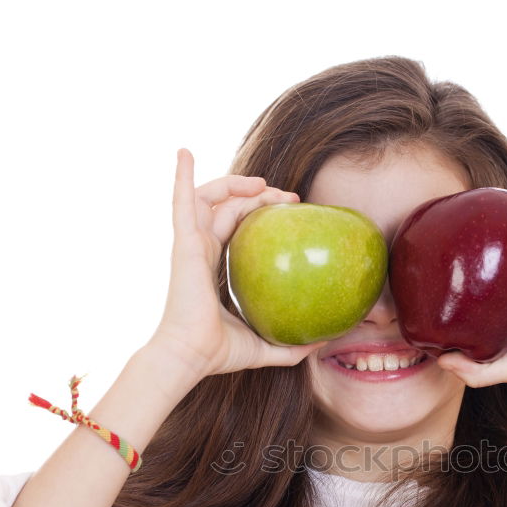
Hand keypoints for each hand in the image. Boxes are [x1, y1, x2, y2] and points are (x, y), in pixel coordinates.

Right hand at [147, 148, 326, 378]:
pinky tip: (184, 151)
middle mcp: (201, 251)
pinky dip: (182, 175)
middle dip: (258, 195)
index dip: (260, 214)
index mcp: (214, 268)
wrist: (191, 355)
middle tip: (289, 198)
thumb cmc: (219, 354)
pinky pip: (182, 202)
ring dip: (235, 183)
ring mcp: (190, 244)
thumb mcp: (265, 348)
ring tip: (262, 183)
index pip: (237, 228)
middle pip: (229, 208)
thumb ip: (292, 348)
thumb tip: (324, 343)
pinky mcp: (183, 243)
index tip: (290, 210)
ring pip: (210, 198)